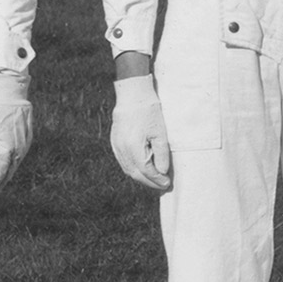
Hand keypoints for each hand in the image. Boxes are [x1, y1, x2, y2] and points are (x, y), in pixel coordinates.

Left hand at [0, 73, 34, 200]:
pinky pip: (17, 157)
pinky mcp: (27, 137)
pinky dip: (8, 165)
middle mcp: (19, 151)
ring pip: (13, 167)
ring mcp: (25, 145)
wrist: (11, 90)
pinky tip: (2, 166)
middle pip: (6, 175)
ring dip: (3, 177)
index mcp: (7, 152)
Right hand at [111, 73, 173, 191]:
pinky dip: (133, 169)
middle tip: (163, 186)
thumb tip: (162, 172)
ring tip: (154, 180)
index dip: (157, 180)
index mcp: (133, 148)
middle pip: (135, 174)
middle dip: (149, 182)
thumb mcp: (160, 133)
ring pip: (128, 170)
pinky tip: (143, 169)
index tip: (167, 183)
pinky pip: (123, 162)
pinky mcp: (114, 143)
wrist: (132, 95)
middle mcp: (122, 150)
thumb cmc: (149, 112)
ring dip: (141, 177)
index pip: (146, 171)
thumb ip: (162, 154)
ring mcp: (116, 146)